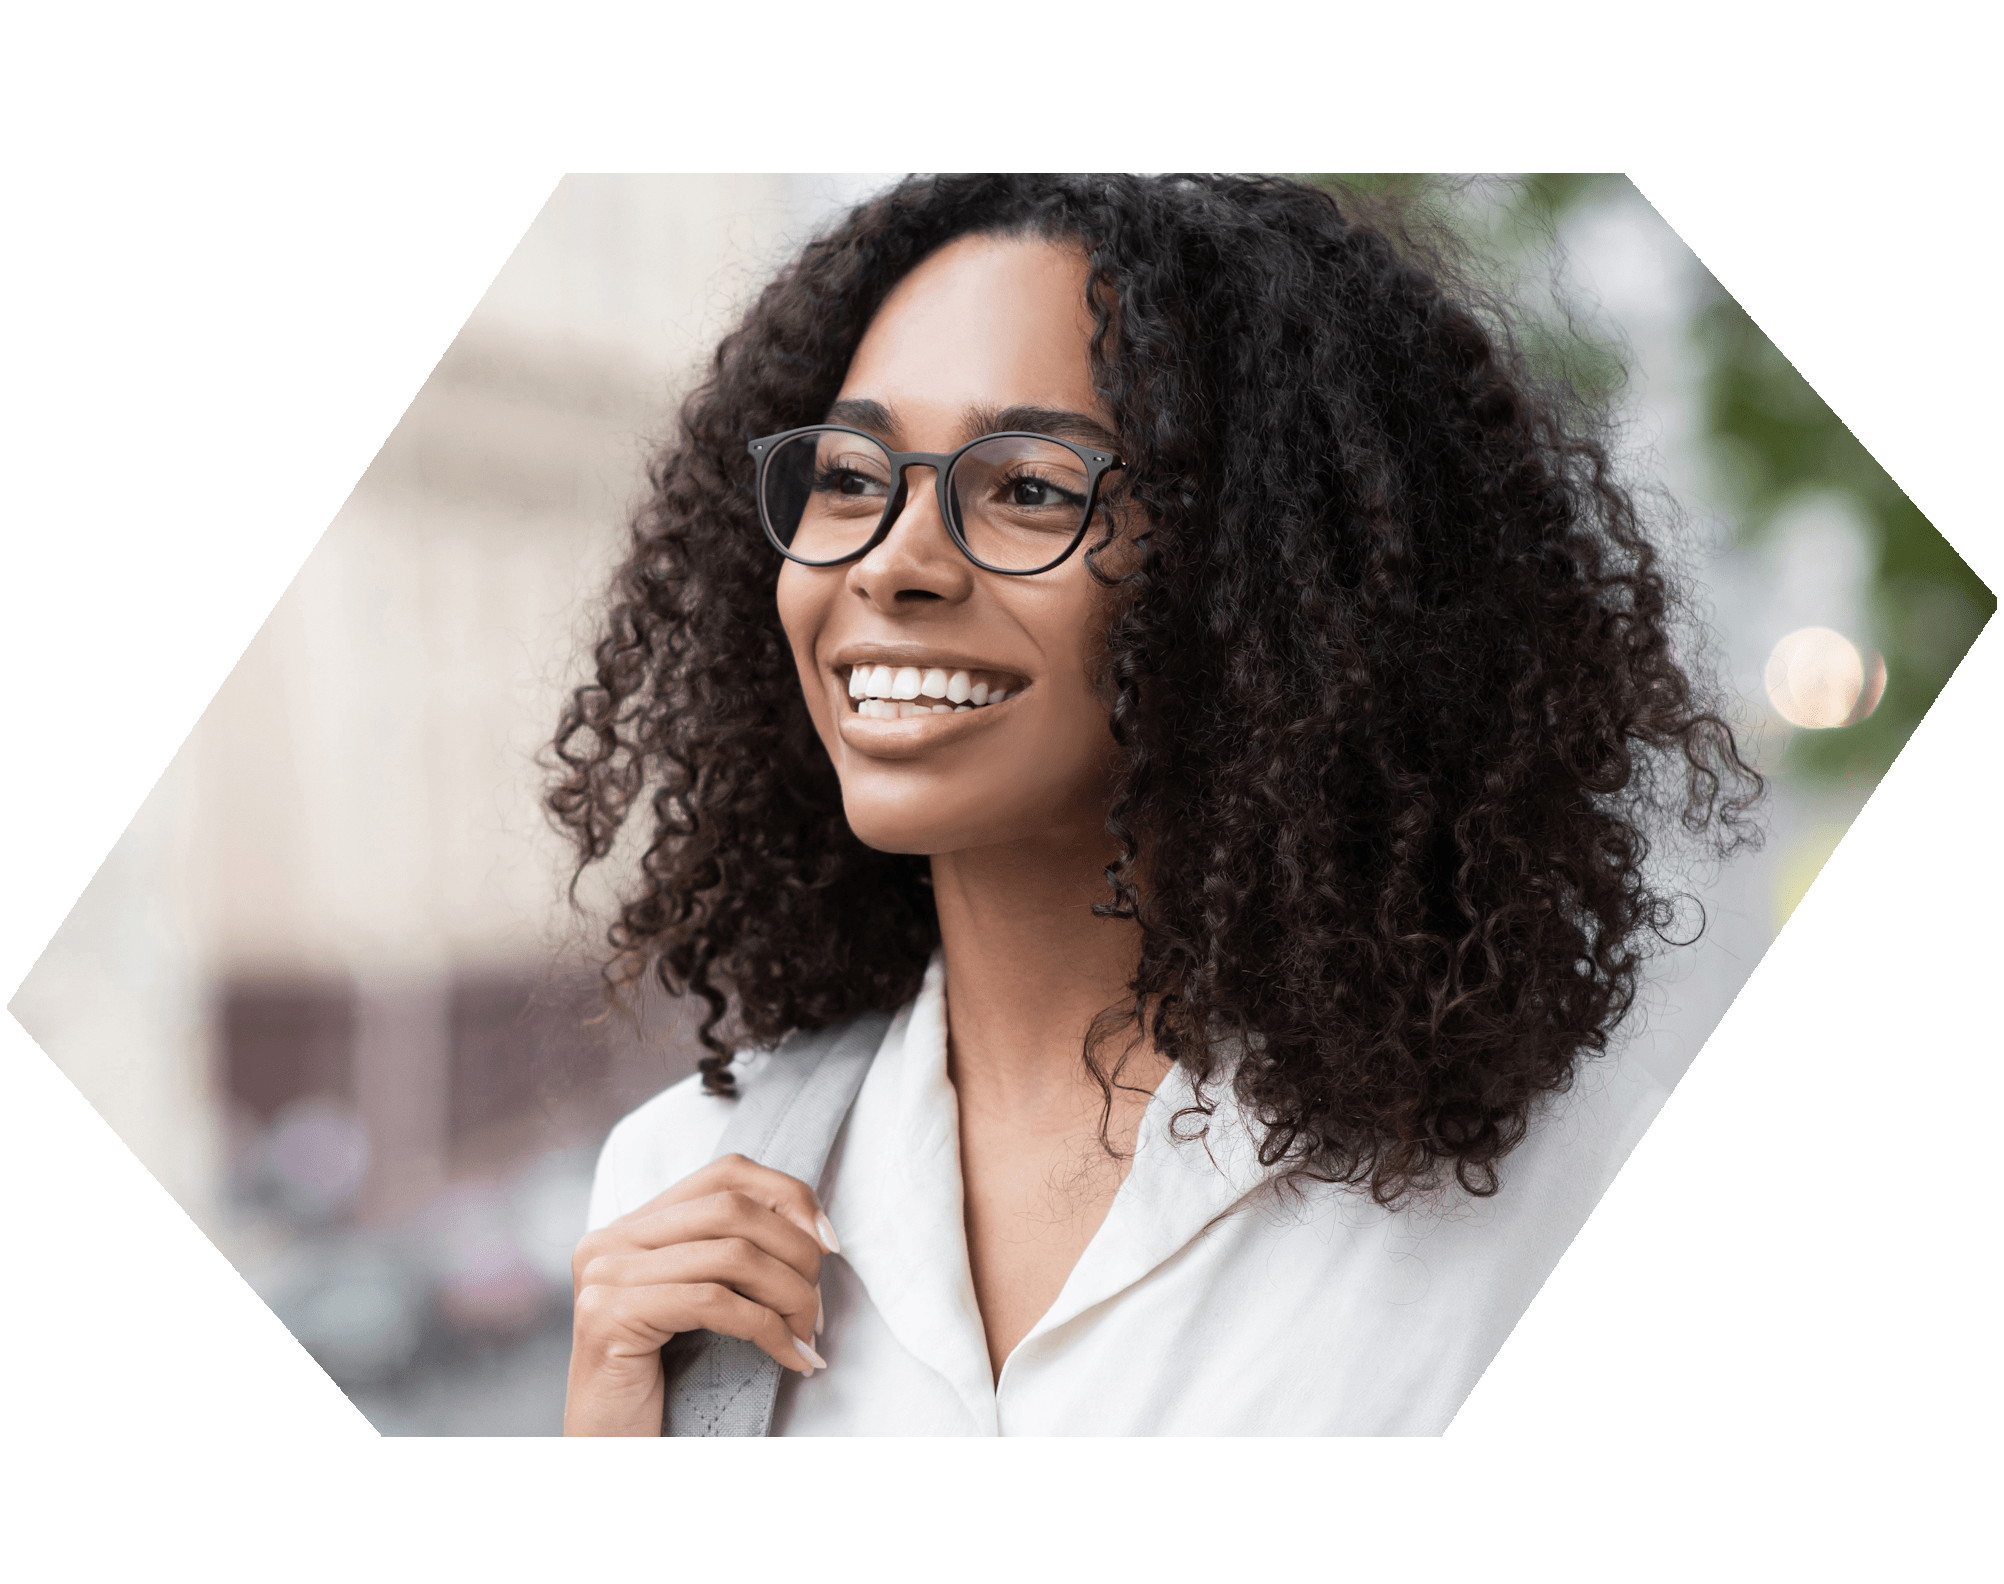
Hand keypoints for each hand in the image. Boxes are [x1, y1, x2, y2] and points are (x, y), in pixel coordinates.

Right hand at [563, 1153, 838, 1436]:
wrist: (614, 1456)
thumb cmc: (666, 1387)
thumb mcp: (703, 1306)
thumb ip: (732, 1258)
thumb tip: (817, 1234)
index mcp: (631, 1227)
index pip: (726, 1172)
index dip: (789, 1196)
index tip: (829, 1242)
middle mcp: (609, 1240)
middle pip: (734, 1208)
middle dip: (796, 1254)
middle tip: (819, 1309)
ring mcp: (603, 1275)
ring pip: (732, 1255)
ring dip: (791, 1297)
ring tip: (809, 1336)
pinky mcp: (608, 1316)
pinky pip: (714, 1302)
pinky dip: (769, 1330)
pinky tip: (792, 1359)